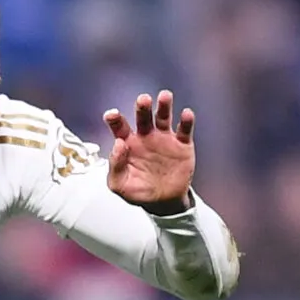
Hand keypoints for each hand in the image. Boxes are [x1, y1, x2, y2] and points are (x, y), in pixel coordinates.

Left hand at [102, 90, 196, 214]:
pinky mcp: (182, 145)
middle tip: (143, 100)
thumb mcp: (120, 185)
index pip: (119, 126)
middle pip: (143, 116)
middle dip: (142, 107)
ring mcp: (164, 139)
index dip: (115, 119)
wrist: (163, 203)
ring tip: (165, 96)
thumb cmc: (139, 192)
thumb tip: (118, 144)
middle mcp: (146, 136)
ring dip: (164, 106)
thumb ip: (115, 166)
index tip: (112, 115)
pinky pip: (184, 130)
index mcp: (128, 143)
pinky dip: (186, 121)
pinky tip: (186, 114)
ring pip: (164, 117)